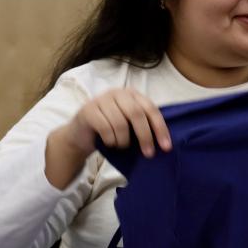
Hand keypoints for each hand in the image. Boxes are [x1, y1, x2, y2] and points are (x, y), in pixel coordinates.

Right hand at [46, 88, 171, 188]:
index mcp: (132, 94)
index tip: (166, 147)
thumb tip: (165, 143)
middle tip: (149, 153)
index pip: (151, 109)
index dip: (160, 128)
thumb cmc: (111, 129)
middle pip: (137, 114)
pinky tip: (110, 143)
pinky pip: (105, 128)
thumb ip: (144, 125)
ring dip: (123, 140)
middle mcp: (117, 93)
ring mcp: (101, 99)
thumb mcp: (130, 125)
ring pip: (120, 123)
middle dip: (145, 136)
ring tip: (121, 146)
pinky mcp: (88, 110)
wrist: (81, 134)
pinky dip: (111, 140)